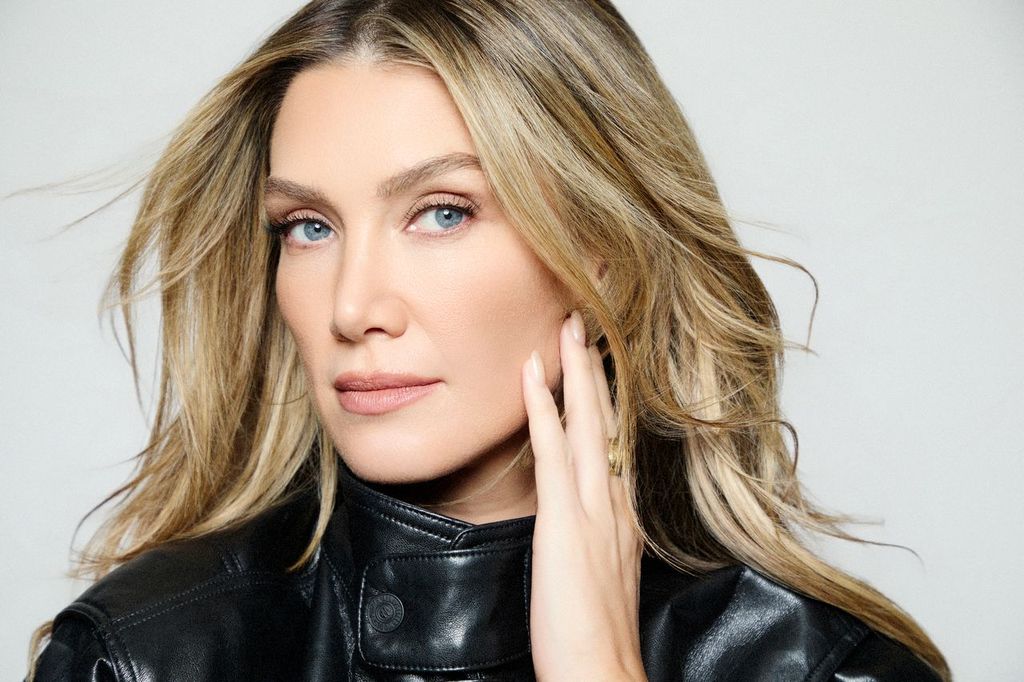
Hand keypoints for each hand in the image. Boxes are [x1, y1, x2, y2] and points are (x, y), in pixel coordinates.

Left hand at [521, 310, 646, 680]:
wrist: (599, 671)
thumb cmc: (593, 635)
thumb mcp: (600, 575)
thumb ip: (594, 540)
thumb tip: (580, 524)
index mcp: (620, 514)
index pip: (614, 441)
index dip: (607, 398)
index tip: (598, 362)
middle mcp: (613, 501)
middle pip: (607, 420)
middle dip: (596, 368)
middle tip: (585, 322)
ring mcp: (591, 506)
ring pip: (588, 422)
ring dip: (576, 370)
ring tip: (567, 326)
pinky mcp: (563, 518)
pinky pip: (552, 450)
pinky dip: (544, 407)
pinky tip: (532, 373)